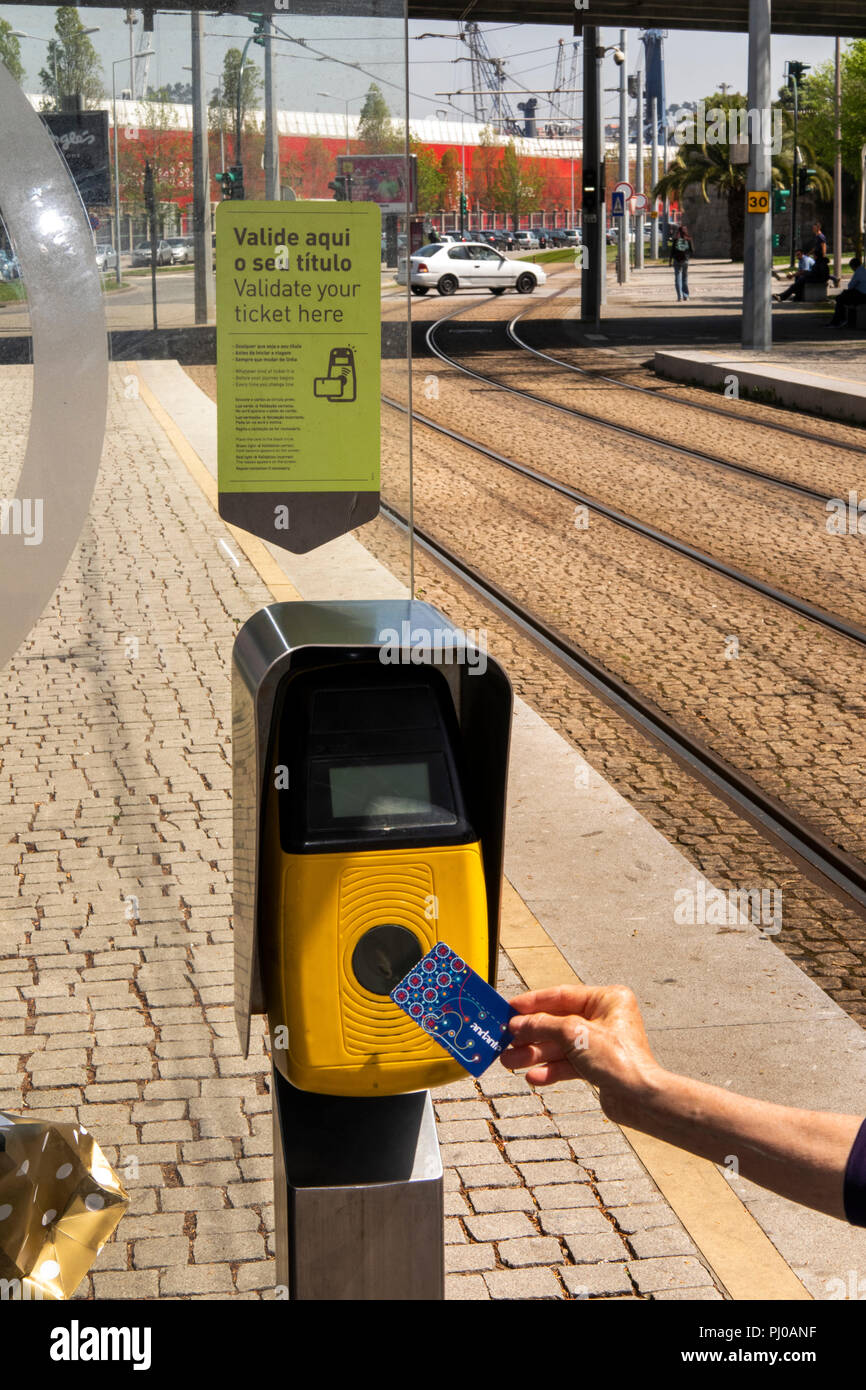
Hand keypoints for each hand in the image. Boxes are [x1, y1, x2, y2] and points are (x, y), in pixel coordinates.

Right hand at [501, 984, 662, 1123]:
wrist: (640, 1099)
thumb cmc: (619, 1059)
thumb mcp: (573, 1034)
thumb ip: (542, 1025)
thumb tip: (518, 1023)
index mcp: (607, 999)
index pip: (561, 995)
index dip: (533, 1002)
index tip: (510, 1008)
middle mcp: (605, 1018)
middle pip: (557, 1022)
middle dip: (530, 1034)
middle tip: (506, 1041)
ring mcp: (600, 1043)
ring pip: (559, 1045)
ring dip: (534, 1054)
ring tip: (510, 1062)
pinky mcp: (597, 1065)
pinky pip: (567, 1063)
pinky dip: (550, 1069)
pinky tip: (534, 1077)